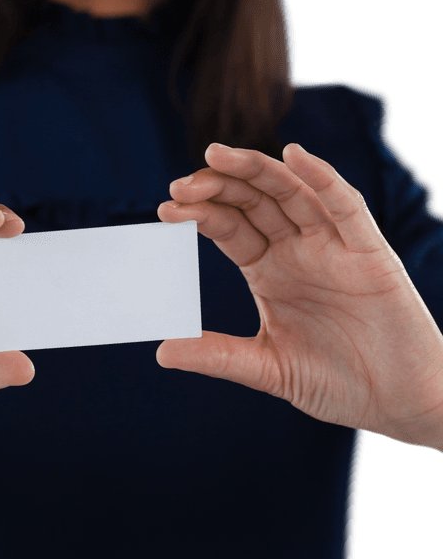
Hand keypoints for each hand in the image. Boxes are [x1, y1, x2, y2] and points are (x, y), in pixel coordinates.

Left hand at [157, 142, 442, 449]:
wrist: (397, 403)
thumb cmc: (337, 382)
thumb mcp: (268, 369)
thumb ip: (218, 356)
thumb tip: (161, 352)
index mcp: (270, 271)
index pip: (229, 227)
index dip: (200, 214)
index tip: (165, 211)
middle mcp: (298, 251)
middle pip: (253, 201)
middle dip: (217, 186)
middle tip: (180, 187)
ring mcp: (334, 248)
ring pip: (292, 193)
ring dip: (256, 170)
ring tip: (218, 155)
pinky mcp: (370, 254)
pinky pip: (346, 208)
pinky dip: (322, 179)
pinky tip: (294, 156)